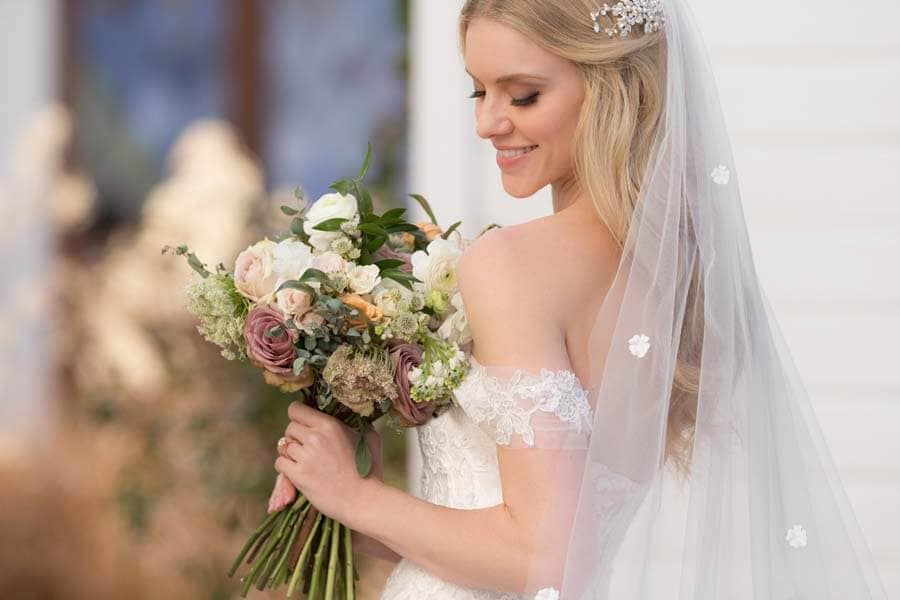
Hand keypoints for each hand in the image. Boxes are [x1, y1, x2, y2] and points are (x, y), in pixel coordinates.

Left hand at [273, 400, 382, 523]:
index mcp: (330, 425)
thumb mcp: (370, 439)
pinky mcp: (298, 476)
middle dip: (295, 437)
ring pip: (283, 446)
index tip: (304, 426)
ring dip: (291, 453)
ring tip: (304, 461)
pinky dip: (286, 467)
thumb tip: (357, 417)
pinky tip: (298, 472)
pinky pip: (280, 463)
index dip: (298, 417)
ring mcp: (305, 457)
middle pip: (289, 428)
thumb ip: (360, 424)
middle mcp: (315, 437)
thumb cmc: (370, 470)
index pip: (296, 409)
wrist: (363, 500)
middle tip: (306, 448)